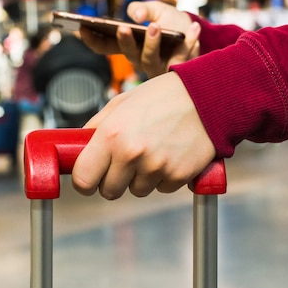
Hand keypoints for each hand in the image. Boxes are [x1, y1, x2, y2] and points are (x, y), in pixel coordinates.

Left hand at [72, 72, 215, 199]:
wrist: (208, 97)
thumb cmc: (164, 96)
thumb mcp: (123, 102)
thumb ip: (98, 125)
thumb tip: (79, 145)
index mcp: (112, 134)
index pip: (83, 179)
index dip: (85, 180)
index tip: (90, 176)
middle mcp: (131, 154)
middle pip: (108, 191)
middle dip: (113, 180)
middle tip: (124, 162)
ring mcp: (156, 168)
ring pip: (136, 191)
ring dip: (140, 178)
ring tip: (153, 151)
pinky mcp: (177, 177)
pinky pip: (161, 188)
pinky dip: (164, 177)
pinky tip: (170, 155)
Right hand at [79, 1, 200, 77]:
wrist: (196, 34)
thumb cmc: (171, 23)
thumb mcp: (157, 10)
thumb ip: (145, 9)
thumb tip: (136, 15)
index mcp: (129, 44)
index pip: (105, 46)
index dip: (92, 39)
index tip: (81, 28)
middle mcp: (140, 58)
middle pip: (127, 54)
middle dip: (124, 41)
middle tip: (123, 28)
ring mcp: (158, 66)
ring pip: (150, 60)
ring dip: (152, 43)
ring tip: (155, 26)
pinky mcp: (178, 69)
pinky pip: (182, 58)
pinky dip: (190, 41)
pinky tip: (193, 28)